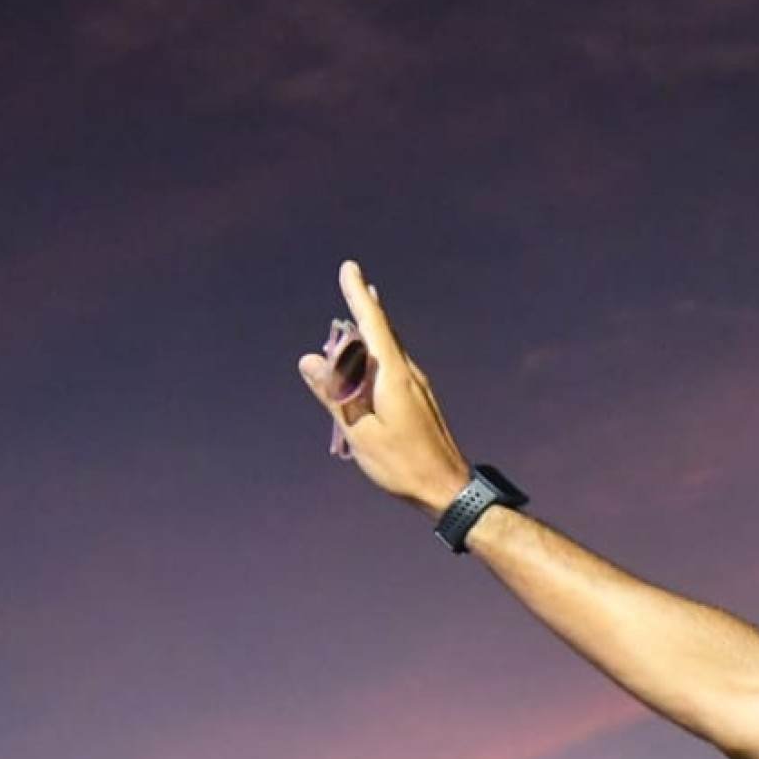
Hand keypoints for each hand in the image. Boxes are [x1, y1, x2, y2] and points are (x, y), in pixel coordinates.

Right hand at [294, 261, 474, 513]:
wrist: (448, 490)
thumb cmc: (402, 464)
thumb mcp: (359, 430)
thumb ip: (334, 393)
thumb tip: (309, 359)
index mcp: (394, 376)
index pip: (373, 324)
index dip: (358, 295)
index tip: (350, 268)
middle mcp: (410, 374)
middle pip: (382, 333)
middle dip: (365, 308)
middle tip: (356, 281)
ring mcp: (419, 388)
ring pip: (389, 351)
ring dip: (370, 334)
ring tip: (360, 315)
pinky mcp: (421, 401)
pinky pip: (393, 368)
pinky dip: (377, 357)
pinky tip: (371, 364)